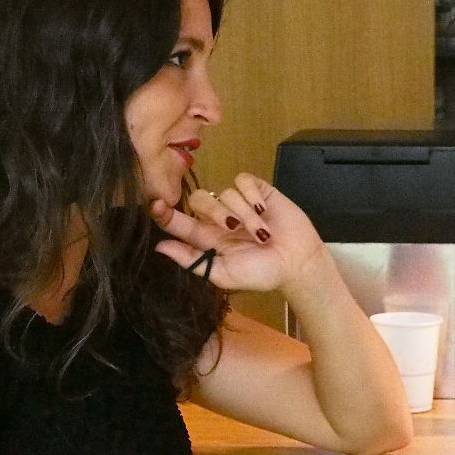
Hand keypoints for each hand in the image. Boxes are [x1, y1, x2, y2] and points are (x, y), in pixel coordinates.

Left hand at [150, 173, 324, 293]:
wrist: (298, 263)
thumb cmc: (263, 273)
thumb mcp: (223, 274)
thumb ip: (192, 260)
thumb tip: (159, 248)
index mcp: (207, 238)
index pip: (178, 221)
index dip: (164, 213)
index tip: (155, 206)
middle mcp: (219, 218)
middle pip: (199, 200)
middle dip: (215, 212)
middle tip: (234, 228)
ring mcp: (239, 203)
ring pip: (225, 192)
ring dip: (245, 214)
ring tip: (262, 233)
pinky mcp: (257, 191)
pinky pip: (243, 181)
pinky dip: (253, 196)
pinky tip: (265, 210)